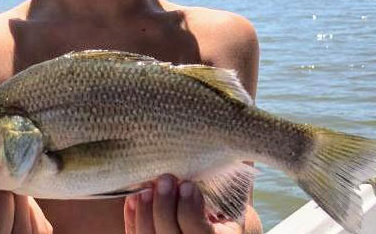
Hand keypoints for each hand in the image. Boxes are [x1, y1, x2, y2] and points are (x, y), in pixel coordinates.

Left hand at [123, 175, 244, 233]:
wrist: (218, 228)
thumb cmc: (228, 209)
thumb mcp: (238, 199)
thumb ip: (235, 179)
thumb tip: (241, 150)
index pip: (200, 233)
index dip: (190, 210)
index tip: (188, 185)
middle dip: (164, 208)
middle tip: (166, 179)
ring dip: (145, 212)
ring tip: (146, 189)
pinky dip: (133, 218)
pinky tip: (134, 198)